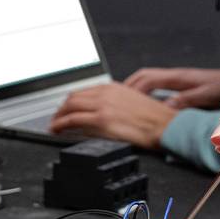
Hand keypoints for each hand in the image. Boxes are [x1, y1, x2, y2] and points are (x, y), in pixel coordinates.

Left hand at [48, 81, 177, 147]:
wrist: (165, 126)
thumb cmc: (156, 119)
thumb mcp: (133, 102)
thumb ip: (116, 103)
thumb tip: (103, 112)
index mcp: (113, 88)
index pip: (84, 91)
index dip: (71, 102)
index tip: (67, 109)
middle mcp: (106, 93)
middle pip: (73, 97)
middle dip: (61, 109)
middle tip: (56, 118)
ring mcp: (103, 106)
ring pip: (70, 107)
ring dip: (58, 117)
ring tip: (54, 126)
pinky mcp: (102, 120)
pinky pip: (73, 120)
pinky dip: (61, 125)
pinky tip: (57, 130)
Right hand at [124, 64, 219, 108]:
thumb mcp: (205, 95)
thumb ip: (184, 101)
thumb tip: (164, 109)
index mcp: (177, 77)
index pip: (146, 79)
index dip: (132, 89)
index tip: (120, 98)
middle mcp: (175, 75)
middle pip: (143, 76)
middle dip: (128, 86)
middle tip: (115, 98)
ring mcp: (178, 78)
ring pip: (149, 79)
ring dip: (137, 88)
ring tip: (126, 100)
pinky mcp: (182, 83)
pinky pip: (158, 85)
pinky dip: (148, 91)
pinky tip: (147, 102)